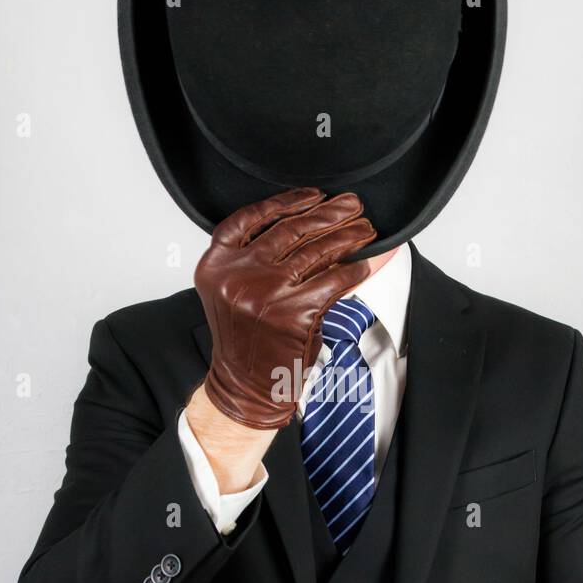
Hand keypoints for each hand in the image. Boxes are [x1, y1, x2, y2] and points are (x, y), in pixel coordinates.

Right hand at [194, 187, 375, 429]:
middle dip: (327, 214)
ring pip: (315, 252)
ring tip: (365, 230)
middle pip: (289, 230)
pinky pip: (332, 282)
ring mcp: (265, 293)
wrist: (244, 386)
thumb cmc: (245, 340)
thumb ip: (254, 260)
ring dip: (347, 237)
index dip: (284, 202)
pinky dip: (353, 271)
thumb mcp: (234, 292)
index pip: (249, 218)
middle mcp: (237, 275)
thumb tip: (306, 225)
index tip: (312, 195)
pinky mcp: (293, 313)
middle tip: (351, 205)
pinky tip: (363, 264)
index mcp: (216, 265)